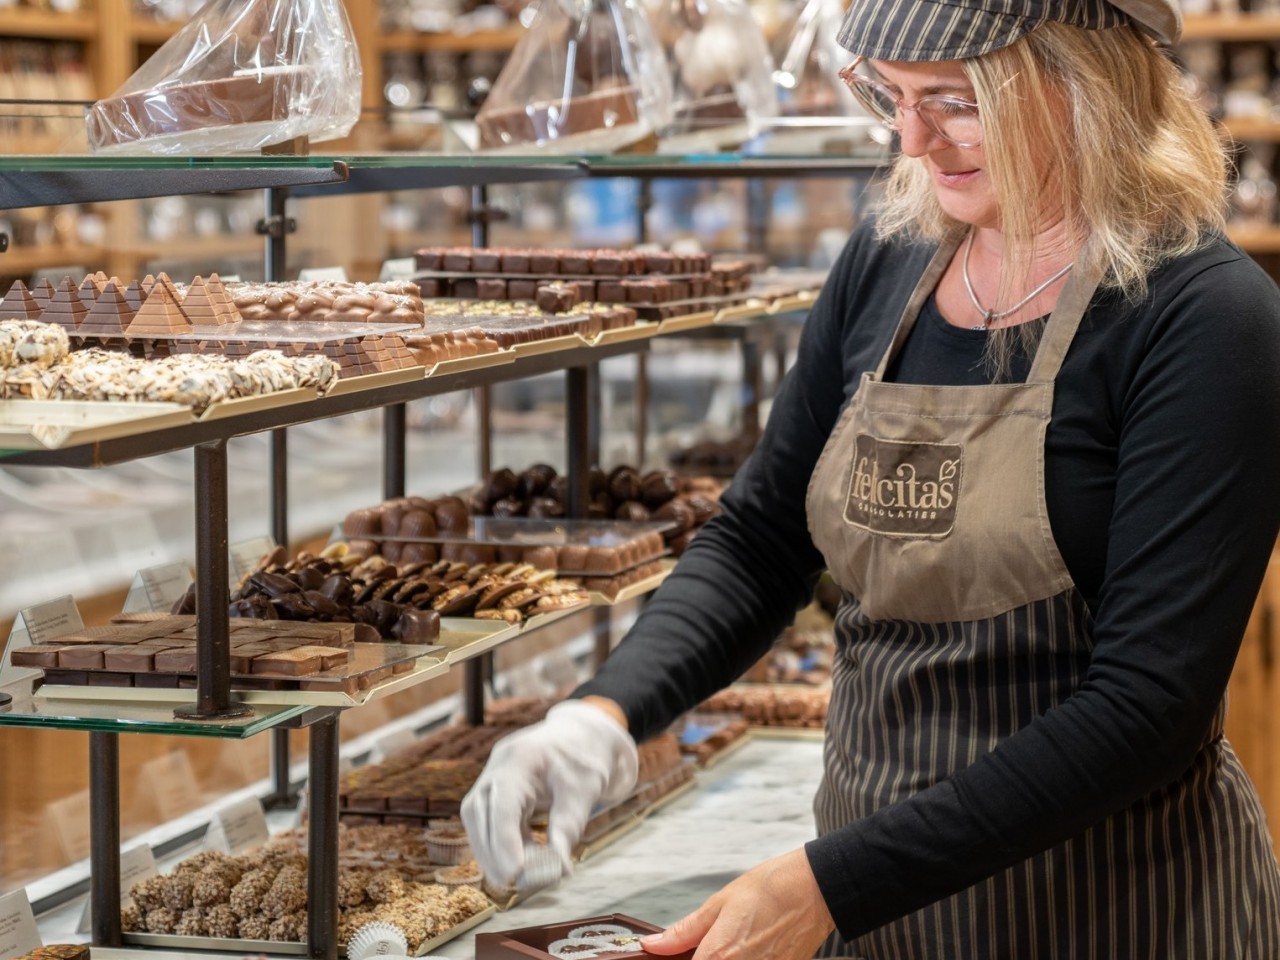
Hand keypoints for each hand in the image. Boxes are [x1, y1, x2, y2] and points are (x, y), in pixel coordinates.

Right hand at [461, 698, 637, 887]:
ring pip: (476, 818)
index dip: (503, 841)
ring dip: (491, 851)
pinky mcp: (494, 789)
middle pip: (477, 812)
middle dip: (491, 852)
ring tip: (518, 876)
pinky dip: (499, 843)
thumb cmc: (584, 757)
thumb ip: (569, 824)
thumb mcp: (585, 789)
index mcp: (520, 757)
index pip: (501, 803)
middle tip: (513, 883)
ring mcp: (492, 775)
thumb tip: (558, 866)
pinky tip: (520, 860)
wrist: (582, 735)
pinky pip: (485, 820)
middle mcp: (498, 765)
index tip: (514, 873)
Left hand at [640, 849, 834, 959]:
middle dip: (706, 958)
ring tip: (735, 943)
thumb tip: (654, 944)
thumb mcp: (719, 903)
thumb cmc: (769, 889)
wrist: (815, 890)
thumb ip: (683, 932)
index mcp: (717, 956)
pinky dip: (747, 959)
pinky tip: (751, 947)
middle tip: (708, 945)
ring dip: (727, 959)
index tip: (677, 957)